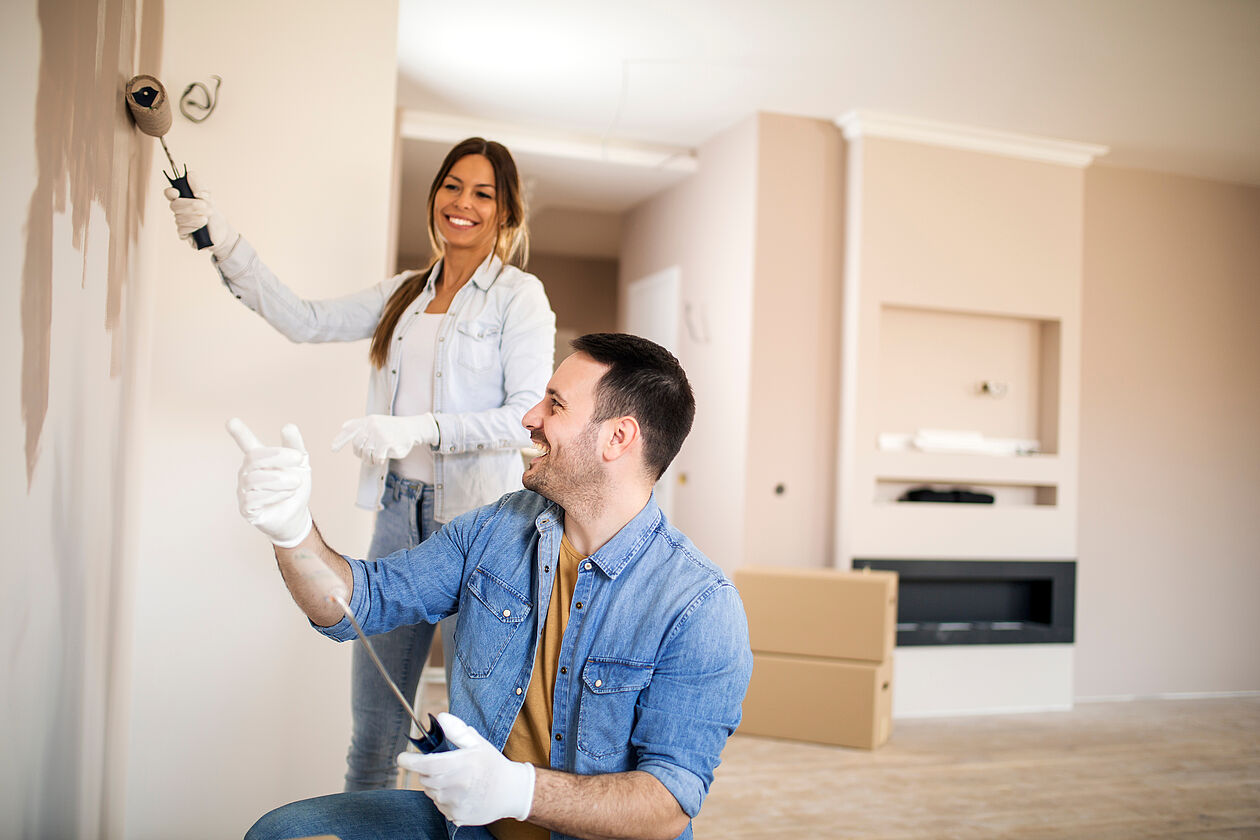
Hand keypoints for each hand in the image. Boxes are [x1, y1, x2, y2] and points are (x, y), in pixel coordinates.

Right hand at [163, 172, 238, 259]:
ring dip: (195, 216)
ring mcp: (180, 222)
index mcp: (182, 199)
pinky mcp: (183, 234)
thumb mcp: (210, 197)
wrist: (222, 232)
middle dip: (191, 205)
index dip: (170, 192)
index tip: (177, 193)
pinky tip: (202, 226)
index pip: (169, 193)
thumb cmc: (213, 213)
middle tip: (205, 206)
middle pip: (174, 205)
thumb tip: (189, 175)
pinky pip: (182, 229)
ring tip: (207, 217)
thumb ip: (199, 186)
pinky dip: (193, 226)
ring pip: (179, 217)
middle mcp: (179, 210)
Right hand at [227, 418, 313, 547]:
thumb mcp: (300, 464)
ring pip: (255, 479)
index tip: (231, 421)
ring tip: (296, 482)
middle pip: (254, 458)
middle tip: (299, 458)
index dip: (239, 433)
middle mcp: (247, 473)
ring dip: (280, 479)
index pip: (246, 443)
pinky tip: (286, 495)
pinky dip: (274, 494)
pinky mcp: (246, 508)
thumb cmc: (295, 486)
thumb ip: (295, 445)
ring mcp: (243, 490)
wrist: (297, 514)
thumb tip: (288, 426)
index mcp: (258, 460)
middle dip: (278, 456)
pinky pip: (254, 498)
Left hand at [331, 413, 438, 464]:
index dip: (340, 440)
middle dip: (361, 453)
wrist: (412, 429)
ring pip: (365, 453)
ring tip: (376, 458)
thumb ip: (360, 424)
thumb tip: (343, 426)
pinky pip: (375, 458)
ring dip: (370, 459)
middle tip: (368, 456)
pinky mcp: (386, 443)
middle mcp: (371, 426)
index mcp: (367, 421)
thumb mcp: (376, 421)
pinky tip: (382, 459)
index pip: (350, 430)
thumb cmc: (393, 427)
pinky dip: (378, 461)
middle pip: (357, 445)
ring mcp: (379, 434)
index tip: (333, 449)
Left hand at [397, 712, 534, 825]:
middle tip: (445, 765)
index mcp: (461, 765)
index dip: (409, 761)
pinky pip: (439, 805)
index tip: (401, 757)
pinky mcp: (456, 816)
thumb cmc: (492, 765)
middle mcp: (456, 786)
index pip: (426, 764)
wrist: (510, 793)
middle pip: (425, 778)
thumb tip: (441, 718)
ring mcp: (455, 803)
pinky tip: (460, 793)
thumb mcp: (478, 743)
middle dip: (428, 770)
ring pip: (431, 793)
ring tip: (456, 780)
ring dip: (436, 785)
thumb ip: (457, 731)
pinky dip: (444, 798)